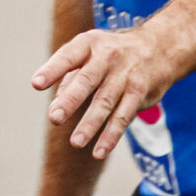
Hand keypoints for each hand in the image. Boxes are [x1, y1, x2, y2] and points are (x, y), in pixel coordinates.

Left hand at [33, 22, 181, 161]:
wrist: (159, 47)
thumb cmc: (111, 53)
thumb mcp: (88, 54)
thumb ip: (69, 77)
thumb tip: (56, 105)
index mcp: (88, 44)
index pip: (68, 57)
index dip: (52, 70)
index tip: (36, 84)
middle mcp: (107, 58)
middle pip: (87, 81)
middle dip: (70, 100)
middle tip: (54, 118)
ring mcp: (125, 76)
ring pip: (106, 102)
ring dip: (91, 124)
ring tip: (75, 142)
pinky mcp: (139, 93)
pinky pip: (123, 116)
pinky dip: (111, 135)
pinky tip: (99, 151)